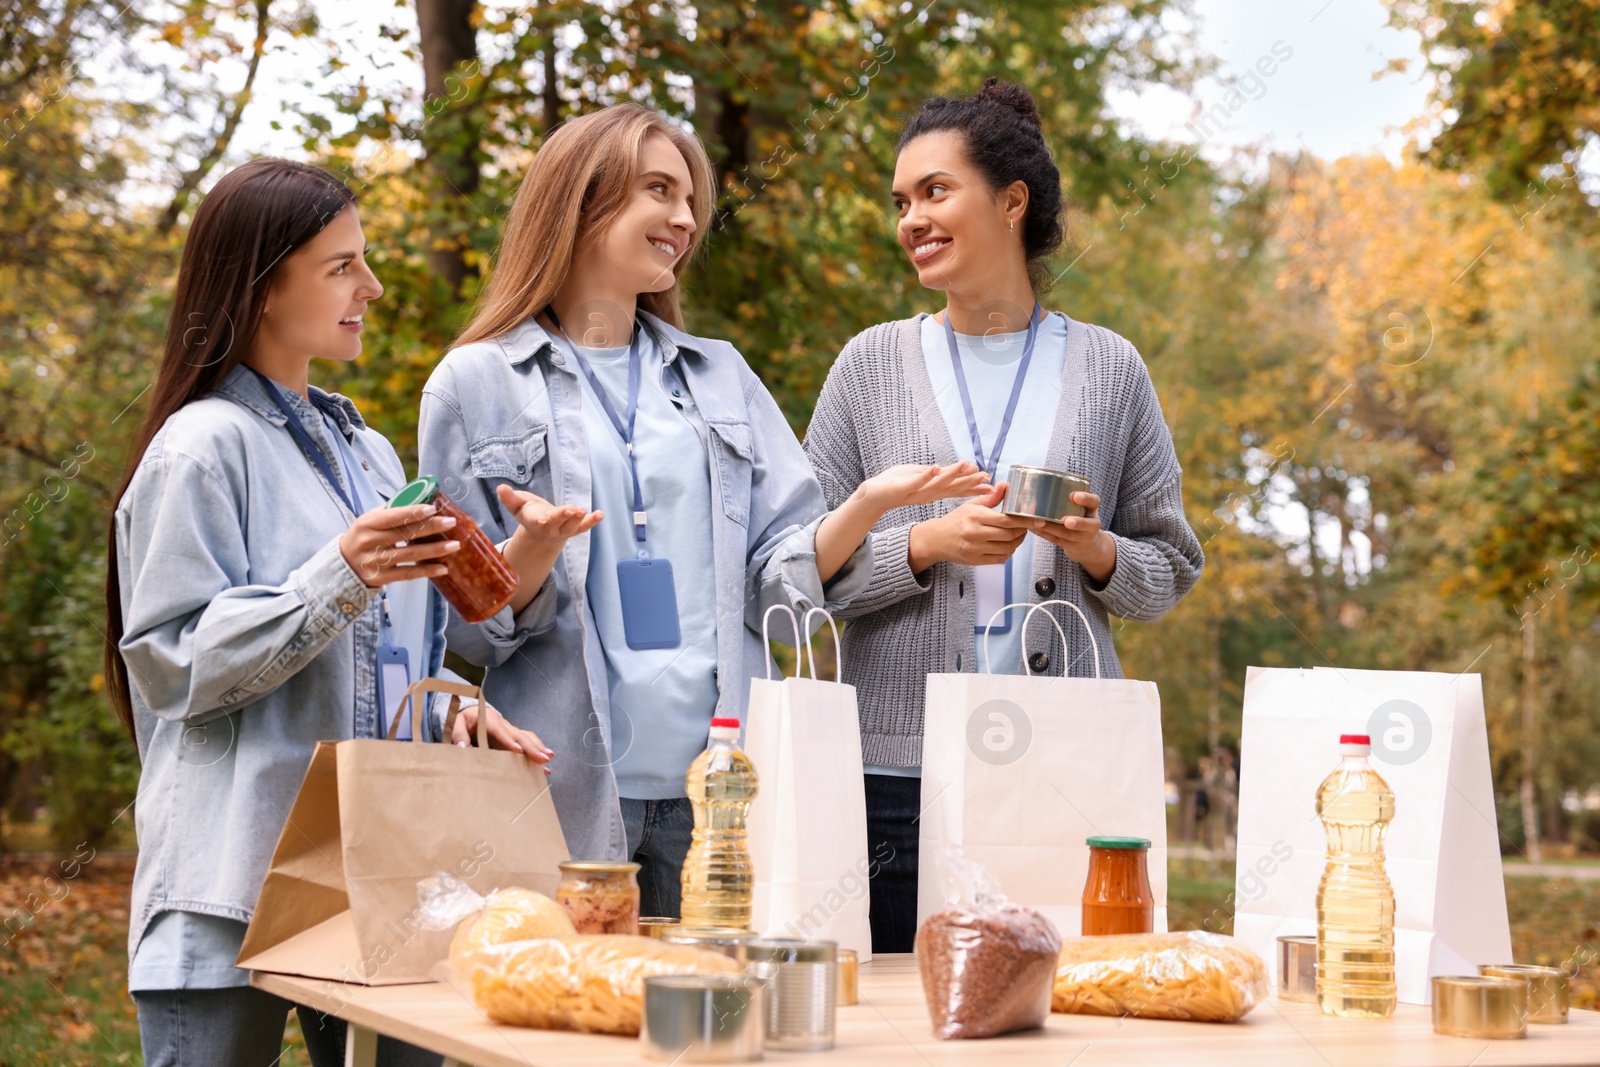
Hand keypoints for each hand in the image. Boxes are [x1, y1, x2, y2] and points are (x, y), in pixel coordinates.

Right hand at [339, 504, 460, 587]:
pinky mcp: (381, 578)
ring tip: (454, 545)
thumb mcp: (370, 520)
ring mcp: (375, 561)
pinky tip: (443, 568)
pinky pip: (407, 574)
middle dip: (431, 527)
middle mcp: (370, 542)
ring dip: (435, 550)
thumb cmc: (364, 536)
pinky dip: (426, 571)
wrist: (343, 564)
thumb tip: (422, 499)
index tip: (434, 508)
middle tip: (451, 523)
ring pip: (410, 554)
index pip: (393, 516)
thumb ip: (392, 511)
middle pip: (405, 534)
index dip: (414, 512)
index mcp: (367, 523)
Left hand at [452, 701, 553, 772]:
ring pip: (527, 737)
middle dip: (532, 747)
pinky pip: (526, 742)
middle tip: (543, 758)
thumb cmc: (462, 720)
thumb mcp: (455, 723)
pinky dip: (536, 750)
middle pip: (519, 735)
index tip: (518, 751)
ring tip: (548, 759)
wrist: (468, 713)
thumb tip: (463, 747)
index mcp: (489, 719)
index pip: (501, 730)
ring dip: (538, 748)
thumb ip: (458, 734)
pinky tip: (545, 762)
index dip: (509, 740)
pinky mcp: (512, 737)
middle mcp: (503, 723)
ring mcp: (509, 730)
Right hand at [498, 485, 601, 545]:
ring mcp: (564, 530)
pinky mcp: (575, 529)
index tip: (542, 518)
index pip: (537, 521)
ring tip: (584, 510)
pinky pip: (584, 527)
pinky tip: (600, 514)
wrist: (541, 533)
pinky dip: (592, 521)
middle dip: (564, 517)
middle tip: (572, 510)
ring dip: (580, 519)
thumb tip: (500, 487)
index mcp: (535, 521)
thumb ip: (509, 498)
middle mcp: (550, 528)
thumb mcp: (517, 505)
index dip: (541, 519)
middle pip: (557, 523)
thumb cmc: (529, 514)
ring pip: (572, 527)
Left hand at [850, 461, 990, 515]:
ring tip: (966, 465)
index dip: (975, 487)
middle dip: (970, 482)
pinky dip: (927, 475)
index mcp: (934, 490)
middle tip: (986, 478)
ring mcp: (916, 491)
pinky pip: (917, 480)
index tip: (992, 486)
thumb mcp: (924, 476)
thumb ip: (943, 473)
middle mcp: (929, 493)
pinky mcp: (903, 488)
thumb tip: (967, 466)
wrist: (874, 495)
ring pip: (938, 483)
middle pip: (953, 487)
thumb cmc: (898, 483)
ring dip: (952, 475)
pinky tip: (937, 468)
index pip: (959, 489)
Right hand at [907, 483, 1026, 571]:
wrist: (937, 539)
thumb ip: (991, 497)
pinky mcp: (976, 560)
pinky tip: (1008, 545)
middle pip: (1009, 535)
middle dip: (1022, 531)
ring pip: (1007, 548)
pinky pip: (1000, 559)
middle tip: (1026, 526)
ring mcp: (975, 549)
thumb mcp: (972, 504)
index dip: (1024, 521)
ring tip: (1018, 535)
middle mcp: (975, 533)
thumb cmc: (957, 519)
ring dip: (1017, 542)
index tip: (1037, 520)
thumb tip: (1006, 485)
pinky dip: (1009, 552)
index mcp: (976, 516)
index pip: (1006, 520)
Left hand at [1016, 492, 1117, 583]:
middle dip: (1077, 523)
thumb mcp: (1082, 508)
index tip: (1074, 496)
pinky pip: (1056, 540)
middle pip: (1087, 525)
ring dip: (1052, 528)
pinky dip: (1043, 534)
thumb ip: (1069, 498)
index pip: (1094, 502)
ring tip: (1038, 522)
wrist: (1088, 545)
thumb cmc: (1080, 518)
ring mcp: (1081, 538)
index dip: (1086, 499)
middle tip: (1066, 521)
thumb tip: (1041, 483)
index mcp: (1092, 511)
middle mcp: (1091, 526)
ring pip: (1068, 535)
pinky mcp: (1070, 546)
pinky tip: (1032, 528)